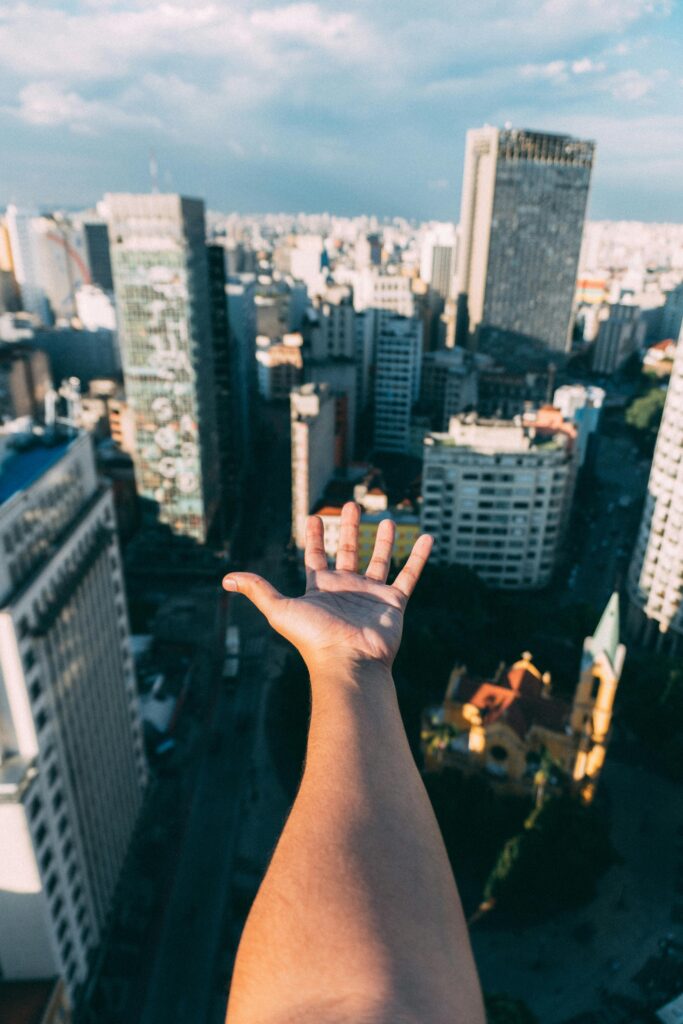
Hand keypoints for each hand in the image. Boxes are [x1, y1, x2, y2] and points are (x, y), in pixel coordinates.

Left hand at [222, 502, 432, 674]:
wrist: (348, 662)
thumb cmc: (313, 638)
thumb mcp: (280, 609)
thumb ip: (258, 590)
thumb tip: (226, 579)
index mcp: (321, 588)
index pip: (317, 556)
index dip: (315, 537)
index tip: (314, 516)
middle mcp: (346, 589)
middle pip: (349, 551)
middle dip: (349, 529)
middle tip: (351, 505)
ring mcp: (371, 595)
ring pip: (379, 560)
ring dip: (383, 540)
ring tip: (387, 518)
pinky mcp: (394, 602)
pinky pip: (409, 574)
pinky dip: (418, 556)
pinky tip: (426, 537)